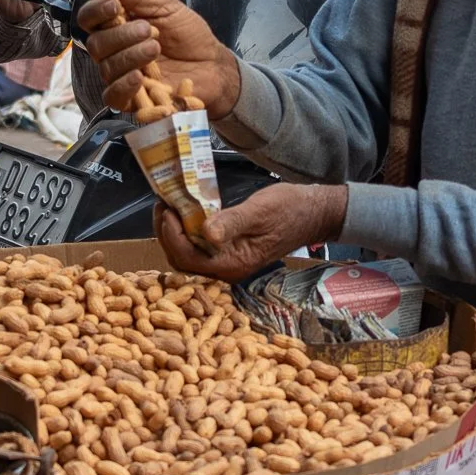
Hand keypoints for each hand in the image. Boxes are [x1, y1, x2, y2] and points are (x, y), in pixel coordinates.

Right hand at [77, 0, 242, 120]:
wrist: (213, 64)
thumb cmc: (189, 35)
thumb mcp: (167, 7)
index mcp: (118, 26)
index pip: (90, 19)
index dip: (96, 11)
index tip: (114, 5)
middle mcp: (114, 51)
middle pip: (96, 44)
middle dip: (120, 35)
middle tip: (148, 30)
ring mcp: (121, 76)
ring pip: (106, 68)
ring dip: (129, 56)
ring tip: (155, 48)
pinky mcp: (132, 99)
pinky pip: (113, 97)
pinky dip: (123, 86)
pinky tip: (139, 76)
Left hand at [150, 183, 348, 282]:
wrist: (314, 213)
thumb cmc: (289, 210)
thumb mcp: (260, 211)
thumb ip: (232, 222)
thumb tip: (206, 232)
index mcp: (233, 264)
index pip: (188, 258)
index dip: (171, 236)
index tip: (166, 210)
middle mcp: (227, 269)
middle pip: (182, 260)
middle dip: (166, 234)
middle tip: (162, 205)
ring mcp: (227, 261)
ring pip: (188, 254)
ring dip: (174, 232)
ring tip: (168, 206)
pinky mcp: (229, 250)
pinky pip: (199, 247)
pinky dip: (186, 231)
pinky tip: (183, 212)